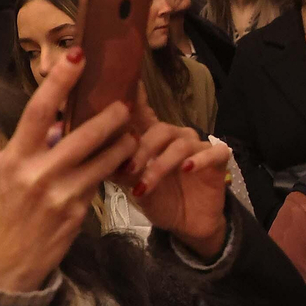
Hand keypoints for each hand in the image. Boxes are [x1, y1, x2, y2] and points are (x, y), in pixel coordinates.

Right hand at [0, 50, 137, 292]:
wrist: (3, 269)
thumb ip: (22, 148)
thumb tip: (53, 125)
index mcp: (14, 160)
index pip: (38, 111)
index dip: (60, 81)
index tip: (77, 54)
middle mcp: (40, 176)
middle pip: (84, 135)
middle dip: (110, 116)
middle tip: (124, 104)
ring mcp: (63, 196)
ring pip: (104, 160)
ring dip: (123, 143)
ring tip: (131, 133)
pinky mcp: (79, 214)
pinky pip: (101, 183)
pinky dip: (112, 169)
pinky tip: (121, 162)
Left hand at [113, 86, 229, 258]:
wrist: (188, 225)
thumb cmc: (160, 200)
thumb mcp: (132, 186)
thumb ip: (115, 167)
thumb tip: (87, 150)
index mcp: (153, 137)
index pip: (142, 109)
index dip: (132, 94)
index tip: (117, 79)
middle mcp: (176, 136)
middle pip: (159, 130)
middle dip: (141, 149)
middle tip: (127, 170)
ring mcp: (198, 146)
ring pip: (179, 145)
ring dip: (160, 165)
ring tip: (145, 185)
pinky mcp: (218, 159)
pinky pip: (212, 153)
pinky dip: (198, 160)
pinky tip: (186, 170)